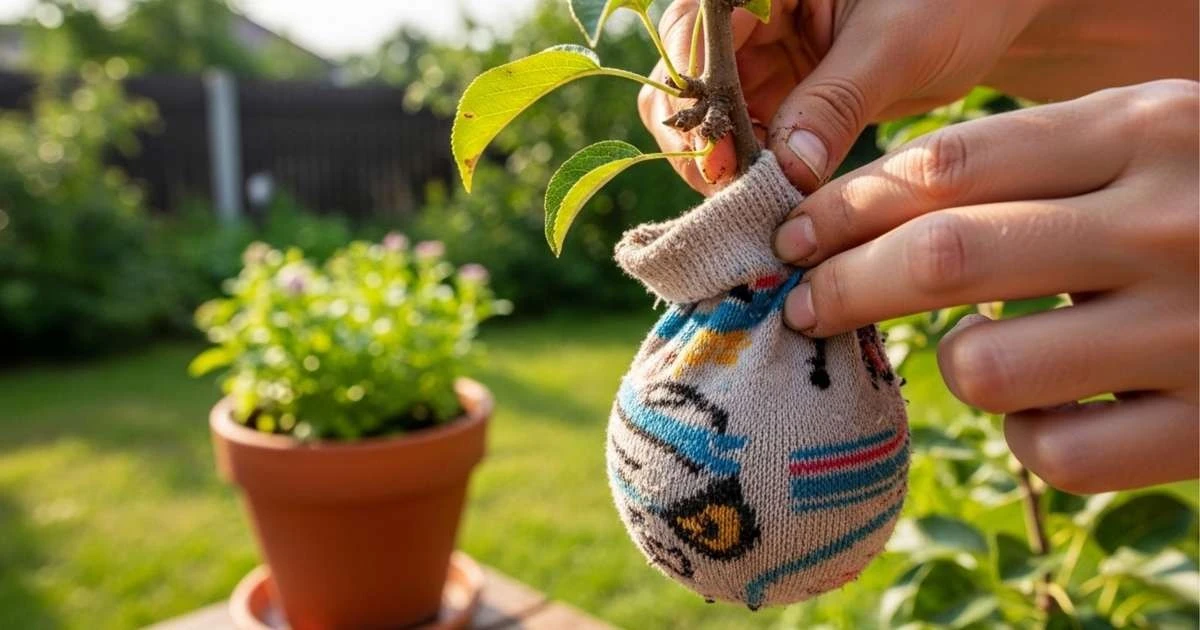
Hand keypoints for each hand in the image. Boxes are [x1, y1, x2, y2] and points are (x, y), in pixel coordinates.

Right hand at [639, 0, 1197, 193]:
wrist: (994, 16)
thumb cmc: (957, 0)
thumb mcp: (897, 45)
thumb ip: (836, 101)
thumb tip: (786, 170)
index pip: (701, 31)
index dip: (701, 94)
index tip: (724, 157)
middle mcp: (751, 12)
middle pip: (689, 77)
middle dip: (701, 137)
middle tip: (731, 192)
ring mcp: (761, 55)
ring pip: (708, 114)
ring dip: (721, 162)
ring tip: (753, 205)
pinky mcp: (779, 95)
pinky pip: (744, 137)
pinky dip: (750, 172)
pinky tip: (770, 202)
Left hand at [773, 80, 1198, 492]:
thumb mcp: (1152, 139)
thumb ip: (1035, 163)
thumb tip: (870, 213)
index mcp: (1148, 129)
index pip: (948, 166)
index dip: (847, 206)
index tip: (794, 233)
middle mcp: (1168, 222)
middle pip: (942, 258)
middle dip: (841, 285)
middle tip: (801, 303)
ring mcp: (1194, 329)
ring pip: (984, 365)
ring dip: (953, 362)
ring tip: (982, 348)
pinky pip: (1055, 452)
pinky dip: (1028, 436)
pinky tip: (1053, 407)